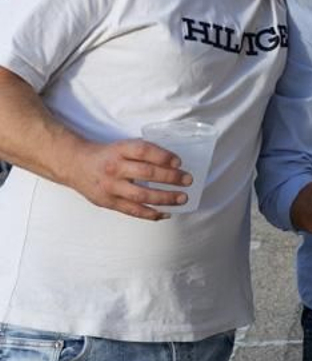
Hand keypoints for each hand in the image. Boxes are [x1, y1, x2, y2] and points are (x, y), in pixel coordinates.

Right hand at [73, 138, 193, 219]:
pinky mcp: (108, 202)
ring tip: (182, 198)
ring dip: (165, 198)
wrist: (75, 165)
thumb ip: (142, 153)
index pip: (143, 151)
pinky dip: (151, 214)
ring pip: (142, 196)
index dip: (162, 156)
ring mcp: (110, 187)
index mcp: (119, 150)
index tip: (179, 161)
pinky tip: (166, 213)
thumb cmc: (107, 155)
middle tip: (188, 180)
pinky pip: (132, 211)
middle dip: (170, 178)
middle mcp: (114, 168)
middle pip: (146, 173)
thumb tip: (174, 163)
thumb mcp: (122, 147)